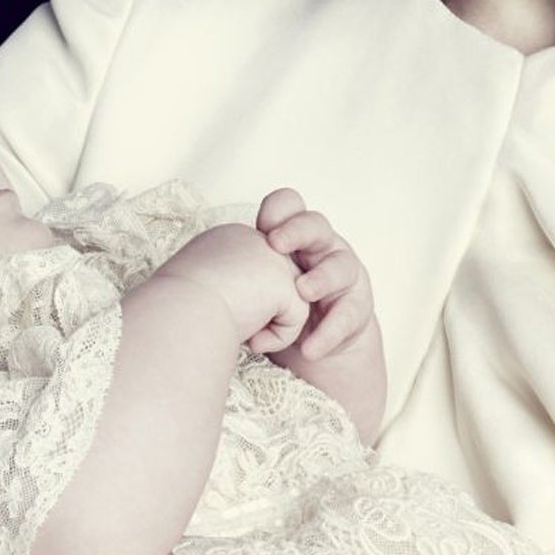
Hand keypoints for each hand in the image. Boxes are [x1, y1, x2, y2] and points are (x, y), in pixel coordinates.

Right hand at [152, 222, 308, 353]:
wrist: (176, 315)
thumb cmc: (175, 310)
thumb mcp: (198, 287)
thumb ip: (224, 284)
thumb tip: (243, 306)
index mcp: (227, 239)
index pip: (250, 274)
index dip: (234, 301)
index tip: (208, 310)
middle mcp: (252, 239)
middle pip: (271, 286)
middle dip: (255, 312)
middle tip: (222, 321)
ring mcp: (271, 255)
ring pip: (287, 301)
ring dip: (266, 325)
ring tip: (234, 327)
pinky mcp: (285, 279)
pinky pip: (297, 317)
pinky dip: (277, 337)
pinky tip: (251, 336)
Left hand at [256, 189, 385, 440]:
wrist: (317, 337)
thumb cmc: (278, 298)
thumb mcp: (261, 280)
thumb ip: (241, 273)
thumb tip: (197, 283)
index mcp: (295, 233)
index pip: (290, 206)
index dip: (278, 210)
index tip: (259, 225)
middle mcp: (322, 247)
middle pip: (316, 225)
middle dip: (297, 230)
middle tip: (275, 244)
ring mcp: (343, 274)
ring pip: (340, 265)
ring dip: (320, 278)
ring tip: (301, 292)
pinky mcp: (357, 307)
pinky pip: (347, 316)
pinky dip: (327, 333)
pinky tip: (310, 349)